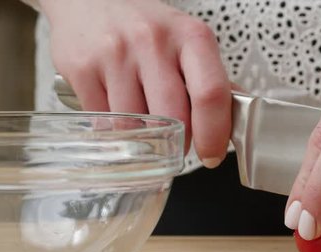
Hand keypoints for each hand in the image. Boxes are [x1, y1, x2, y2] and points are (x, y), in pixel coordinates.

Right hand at [41, 0, 230, 166]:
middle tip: (176, 146)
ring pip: (135, 126)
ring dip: (144, 139)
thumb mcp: (188, 41)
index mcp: (191, 36)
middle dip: (178, 143)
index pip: (211, 93)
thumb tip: (239, 120)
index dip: (214, 133)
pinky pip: (103, 122)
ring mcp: (115, 55)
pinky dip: (114, 131)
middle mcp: (152, 41)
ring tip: (145, 128)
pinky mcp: (81, 69)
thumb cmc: (146, 27)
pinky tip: (119, 117)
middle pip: (173, 116)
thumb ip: (213, 81)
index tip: (212, 154)